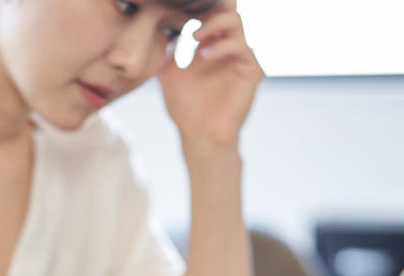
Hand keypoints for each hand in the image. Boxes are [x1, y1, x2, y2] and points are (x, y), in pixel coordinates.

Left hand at [158, 0, 263, 150]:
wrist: (199, 135)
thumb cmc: (185, 105)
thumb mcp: (167, 70)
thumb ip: (164, 46)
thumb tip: (152, 25)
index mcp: (211, 39)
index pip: (210, 9)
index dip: (196, 6)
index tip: (176, 8)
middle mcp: (228, 43)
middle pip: (226, 7)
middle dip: (207, 8)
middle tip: (187, 21)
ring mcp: (241, 55)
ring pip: (234, 21)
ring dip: (211, 25)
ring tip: (193, 38)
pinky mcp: (252, 70)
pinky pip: (241, 47)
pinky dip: (220, 48)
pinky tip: (203, 57)